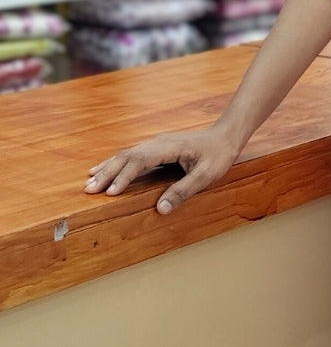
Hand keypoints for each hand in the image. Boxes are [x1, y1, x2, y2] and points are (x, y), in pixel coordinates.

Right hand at [83, 124, 241, 215]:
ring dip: (108, 168)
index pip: (140, 161)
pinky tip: (104, 169)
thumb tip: (160, 209)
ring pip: (126, 154)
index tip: (110, 192)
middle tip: (89, 189)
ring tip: (90, 182)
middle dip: (107, 173)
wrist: (225, 137)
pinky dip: (116, 164)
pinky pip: (132, 155)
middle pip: (127, 156)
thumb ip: (183, 191)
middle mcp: (158, 142)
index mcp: (168, 147)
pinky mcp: (156, 148)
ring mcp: (156, 143)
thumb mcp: (205, 176)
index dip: (124, 177)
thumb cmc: (218, 156)